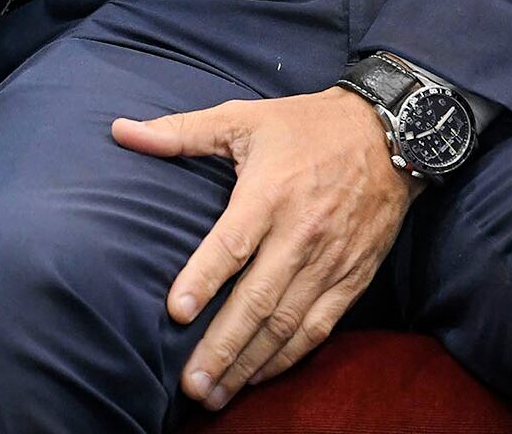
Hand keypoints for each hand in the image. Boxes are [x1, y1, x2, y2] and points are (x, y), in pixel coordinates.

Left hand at [111, 87, 419, 411]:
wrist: (390, 134)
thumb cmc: (305, 126)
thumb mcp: (242, 118)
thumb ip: (180, 132)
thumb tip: (120, 130)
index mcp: (270, 194)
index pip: (233, 244)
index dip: (204, 278)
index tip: (176, 311)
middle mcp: (301, 234)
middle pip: (259, 300)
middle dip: (223, 345)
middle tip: (191, 383)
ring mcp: (330, 262)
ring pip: (287, 324)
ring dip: (250, 362)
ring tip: (215, 392)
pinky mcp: (353, 279)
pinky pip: (319, 328)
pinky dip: (288, 356)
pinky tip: (258, 375)